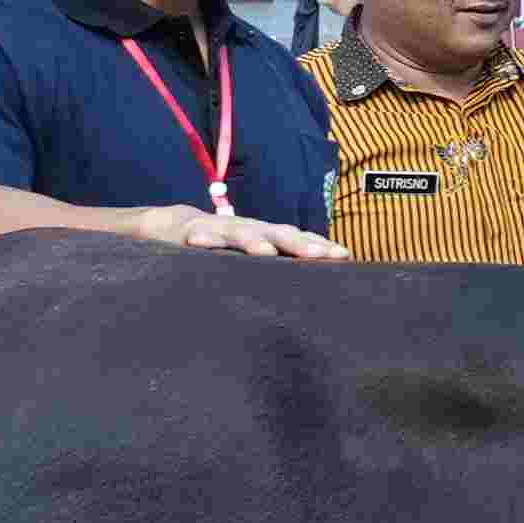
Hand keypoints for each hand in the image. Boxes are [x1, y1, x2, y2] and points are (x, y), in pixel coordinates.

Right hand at [140, 205, 340, 260]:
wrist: (179, 228)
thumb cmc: (227, 250)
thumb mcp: (255, 259)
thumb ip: (281, 272)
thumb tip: (316, 294)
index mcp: (270, 237)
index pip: (300, 239)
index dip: (321, 246)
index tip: (344, 256)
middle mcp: (251, 230)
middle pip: (278, 233)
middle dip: (299, 244)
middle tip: (319, 255)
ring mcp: (223, 229)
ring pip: (240, 233)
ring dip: (253, 241)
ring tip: (266, 251)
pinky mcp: (193, 233)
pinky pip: (198, 235)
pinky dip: (201, 238)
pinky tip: (198, 242)